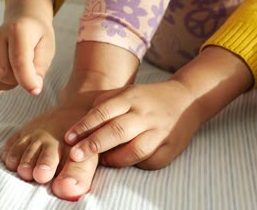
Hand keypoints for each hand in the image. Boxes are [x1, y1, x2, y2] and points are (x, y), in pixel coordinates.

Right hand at [0, 16, 54, 94]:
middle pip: (0, 73)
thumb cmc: (37, 36)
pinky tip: (4, 82)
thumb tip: (33, 89)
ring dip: (6, 85)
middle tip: (26, 75)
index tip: (35, 90)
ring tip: (16, 75)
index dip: (27, 80)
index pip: (18, 61)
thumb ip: (40, 68)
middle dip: (16, 81)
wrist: (24, 21)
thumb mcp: (46, 48)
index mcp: (17, 31)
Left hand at [64, 80, 202, 169]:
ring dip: (115, 159)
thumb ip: (104, 103)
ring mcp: (159, 131)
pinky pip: (150, 161)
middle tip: (75, 155)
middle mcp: (144, 114)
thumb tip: (82, 122)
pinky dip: (136, 164)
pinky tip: (125, 162)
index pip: (103, 112)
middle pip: (117, 131)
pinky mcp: (171, 147)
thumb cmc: (147, 99)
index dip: (84, 126)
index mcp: (131, 98)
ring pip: (135, 150)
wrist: (187, 99)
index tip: (69, 138)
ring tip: (101, 161)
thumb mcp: (126, 92)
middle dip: (94, 145)